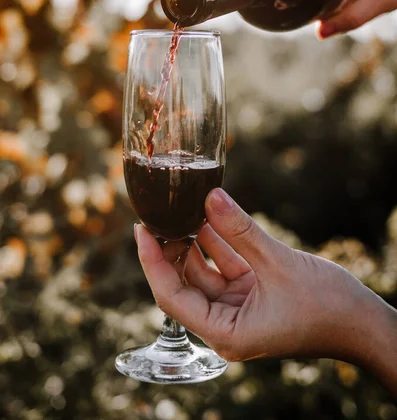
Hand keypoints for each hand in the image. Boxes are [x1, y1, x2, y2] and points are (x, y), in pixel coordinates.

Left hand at [135, 188, 396, 395]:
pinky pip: (225, 266)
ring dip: (195, 242)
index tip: (140, 230)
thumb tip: (209, 196)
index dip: (152, 261)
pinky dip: (217, 243)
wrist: (362, 321)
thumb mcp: (278, 263)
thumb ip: (240, 230)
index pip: (172, 297)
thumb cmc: (326, 306)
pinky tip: (207, 217)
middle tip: (159, 214)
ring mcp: (239, 309)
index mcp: (225, 332)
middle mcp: (226, 325)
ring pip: (204, 273)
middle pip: (184, 283)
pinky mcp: (252, 295)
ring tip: (182, 209)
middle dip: (171, 248)